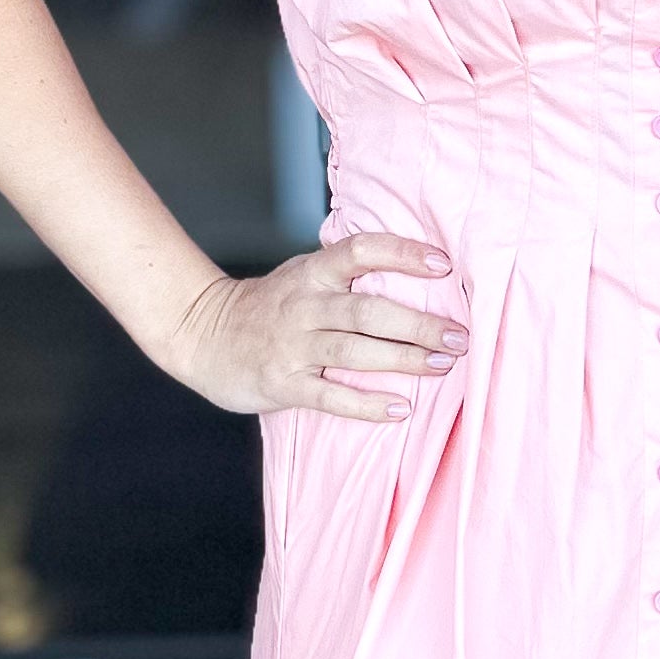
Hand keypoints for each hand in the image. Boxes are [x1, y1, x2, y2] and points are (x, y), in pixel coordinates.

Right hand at [159, 233, 465, 421]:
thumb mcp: (301, 275)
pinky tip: (401, 408)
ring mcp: (293, 346)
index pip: (362, 250)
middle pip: (368, 311)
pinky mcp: (283, 383)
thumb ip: (345, 273)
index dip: (403, 254)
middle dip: (419, 324)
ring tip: (443, 365)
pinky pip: (332, 396)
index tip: (443, 265)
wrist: (201, 334)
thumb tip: (416, 269)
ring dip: (404, 360)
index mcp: (313, 272)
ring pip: (355, 352)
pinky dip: (368, 404)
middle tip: (458, 336)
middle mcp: (305, 305)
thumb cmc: (268, 307)